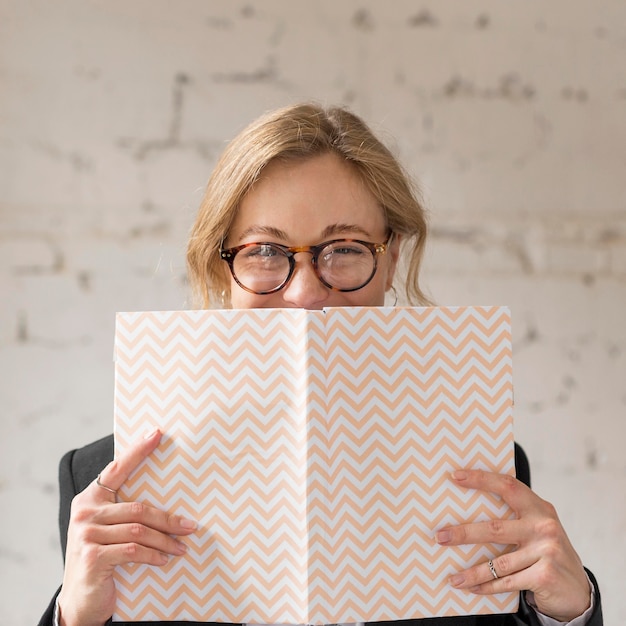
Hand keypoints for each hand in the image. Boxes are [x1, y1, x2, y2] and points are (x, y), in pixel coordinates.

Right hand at [57, 430, 197, 625]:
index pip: (117, 469)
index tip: (156, 433)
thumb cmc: (101, 560)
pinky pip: (133, 550)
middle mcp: (85, 513)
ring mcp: (86, 535)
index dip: (138, 450)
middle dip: (169, 518)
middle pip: (139, 508)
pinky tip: (164, 560)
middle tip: (191, 526)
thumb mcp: (108, 531)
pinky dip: (153, 555)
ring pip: (140, 530)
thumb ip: (124, 512)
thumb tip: (168, 501)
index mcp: (89, 499)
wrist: (79, 602)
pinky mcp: (93, 557)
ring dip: (166, 540)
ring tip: (182, 547)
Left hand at [436, 469, 590, 621]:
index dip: (481, 479)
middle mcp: (544, 526)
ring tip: (452, 577)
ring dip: (471, 572)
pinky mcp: (545, 575)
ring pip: (497, 562)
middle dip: (463, 533)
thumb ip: (514, 517)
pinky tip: (471, 588)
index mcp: (539, 508)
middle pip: (494, 528)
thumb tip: (466, 512)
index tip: (456, 476)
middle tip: (440, 536)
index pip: (507, 486)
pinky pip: (507, 581)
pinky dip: (487, 587)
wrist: (579, 590)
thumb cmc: (547, 552)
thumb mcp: (537, 528)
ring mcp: (546, 551)